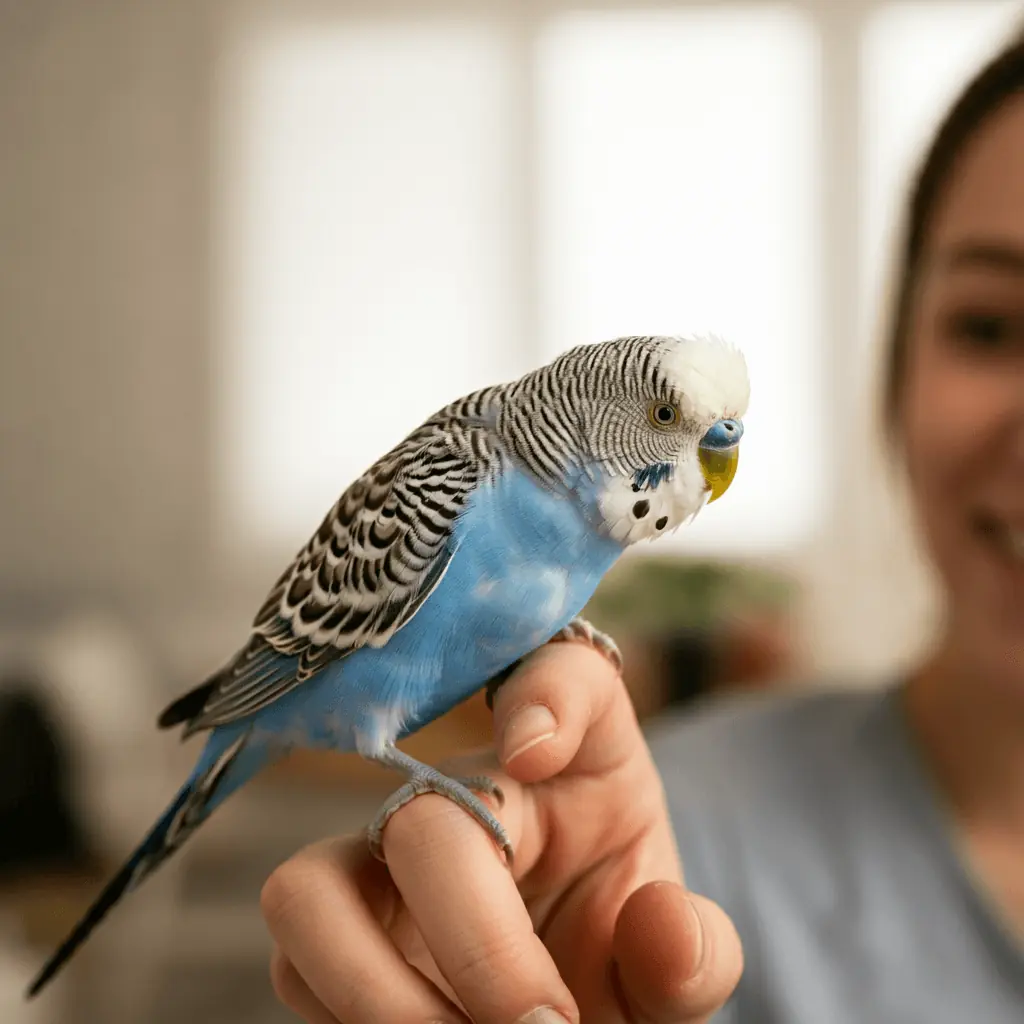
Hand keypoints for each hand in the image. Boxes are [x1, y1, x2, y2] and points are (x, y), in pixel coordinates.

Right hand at [261, 642, 743, 1022]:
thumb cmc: (625, 952)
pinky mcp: (335, 925)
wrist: (571, 995)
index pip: (564, 675)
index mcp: (574, 766)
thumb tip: (662, 931)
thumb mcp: (676, 959)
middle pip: (422, 818)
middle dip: (477, 943)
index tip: (536, 751)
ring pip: (306, 890)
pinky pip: (293, 966)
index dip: (543, 696)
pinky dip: (348, 1022)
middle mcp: (468, 790)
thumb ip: (690, 951)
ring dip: (376, 994)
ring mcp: (387, 856)